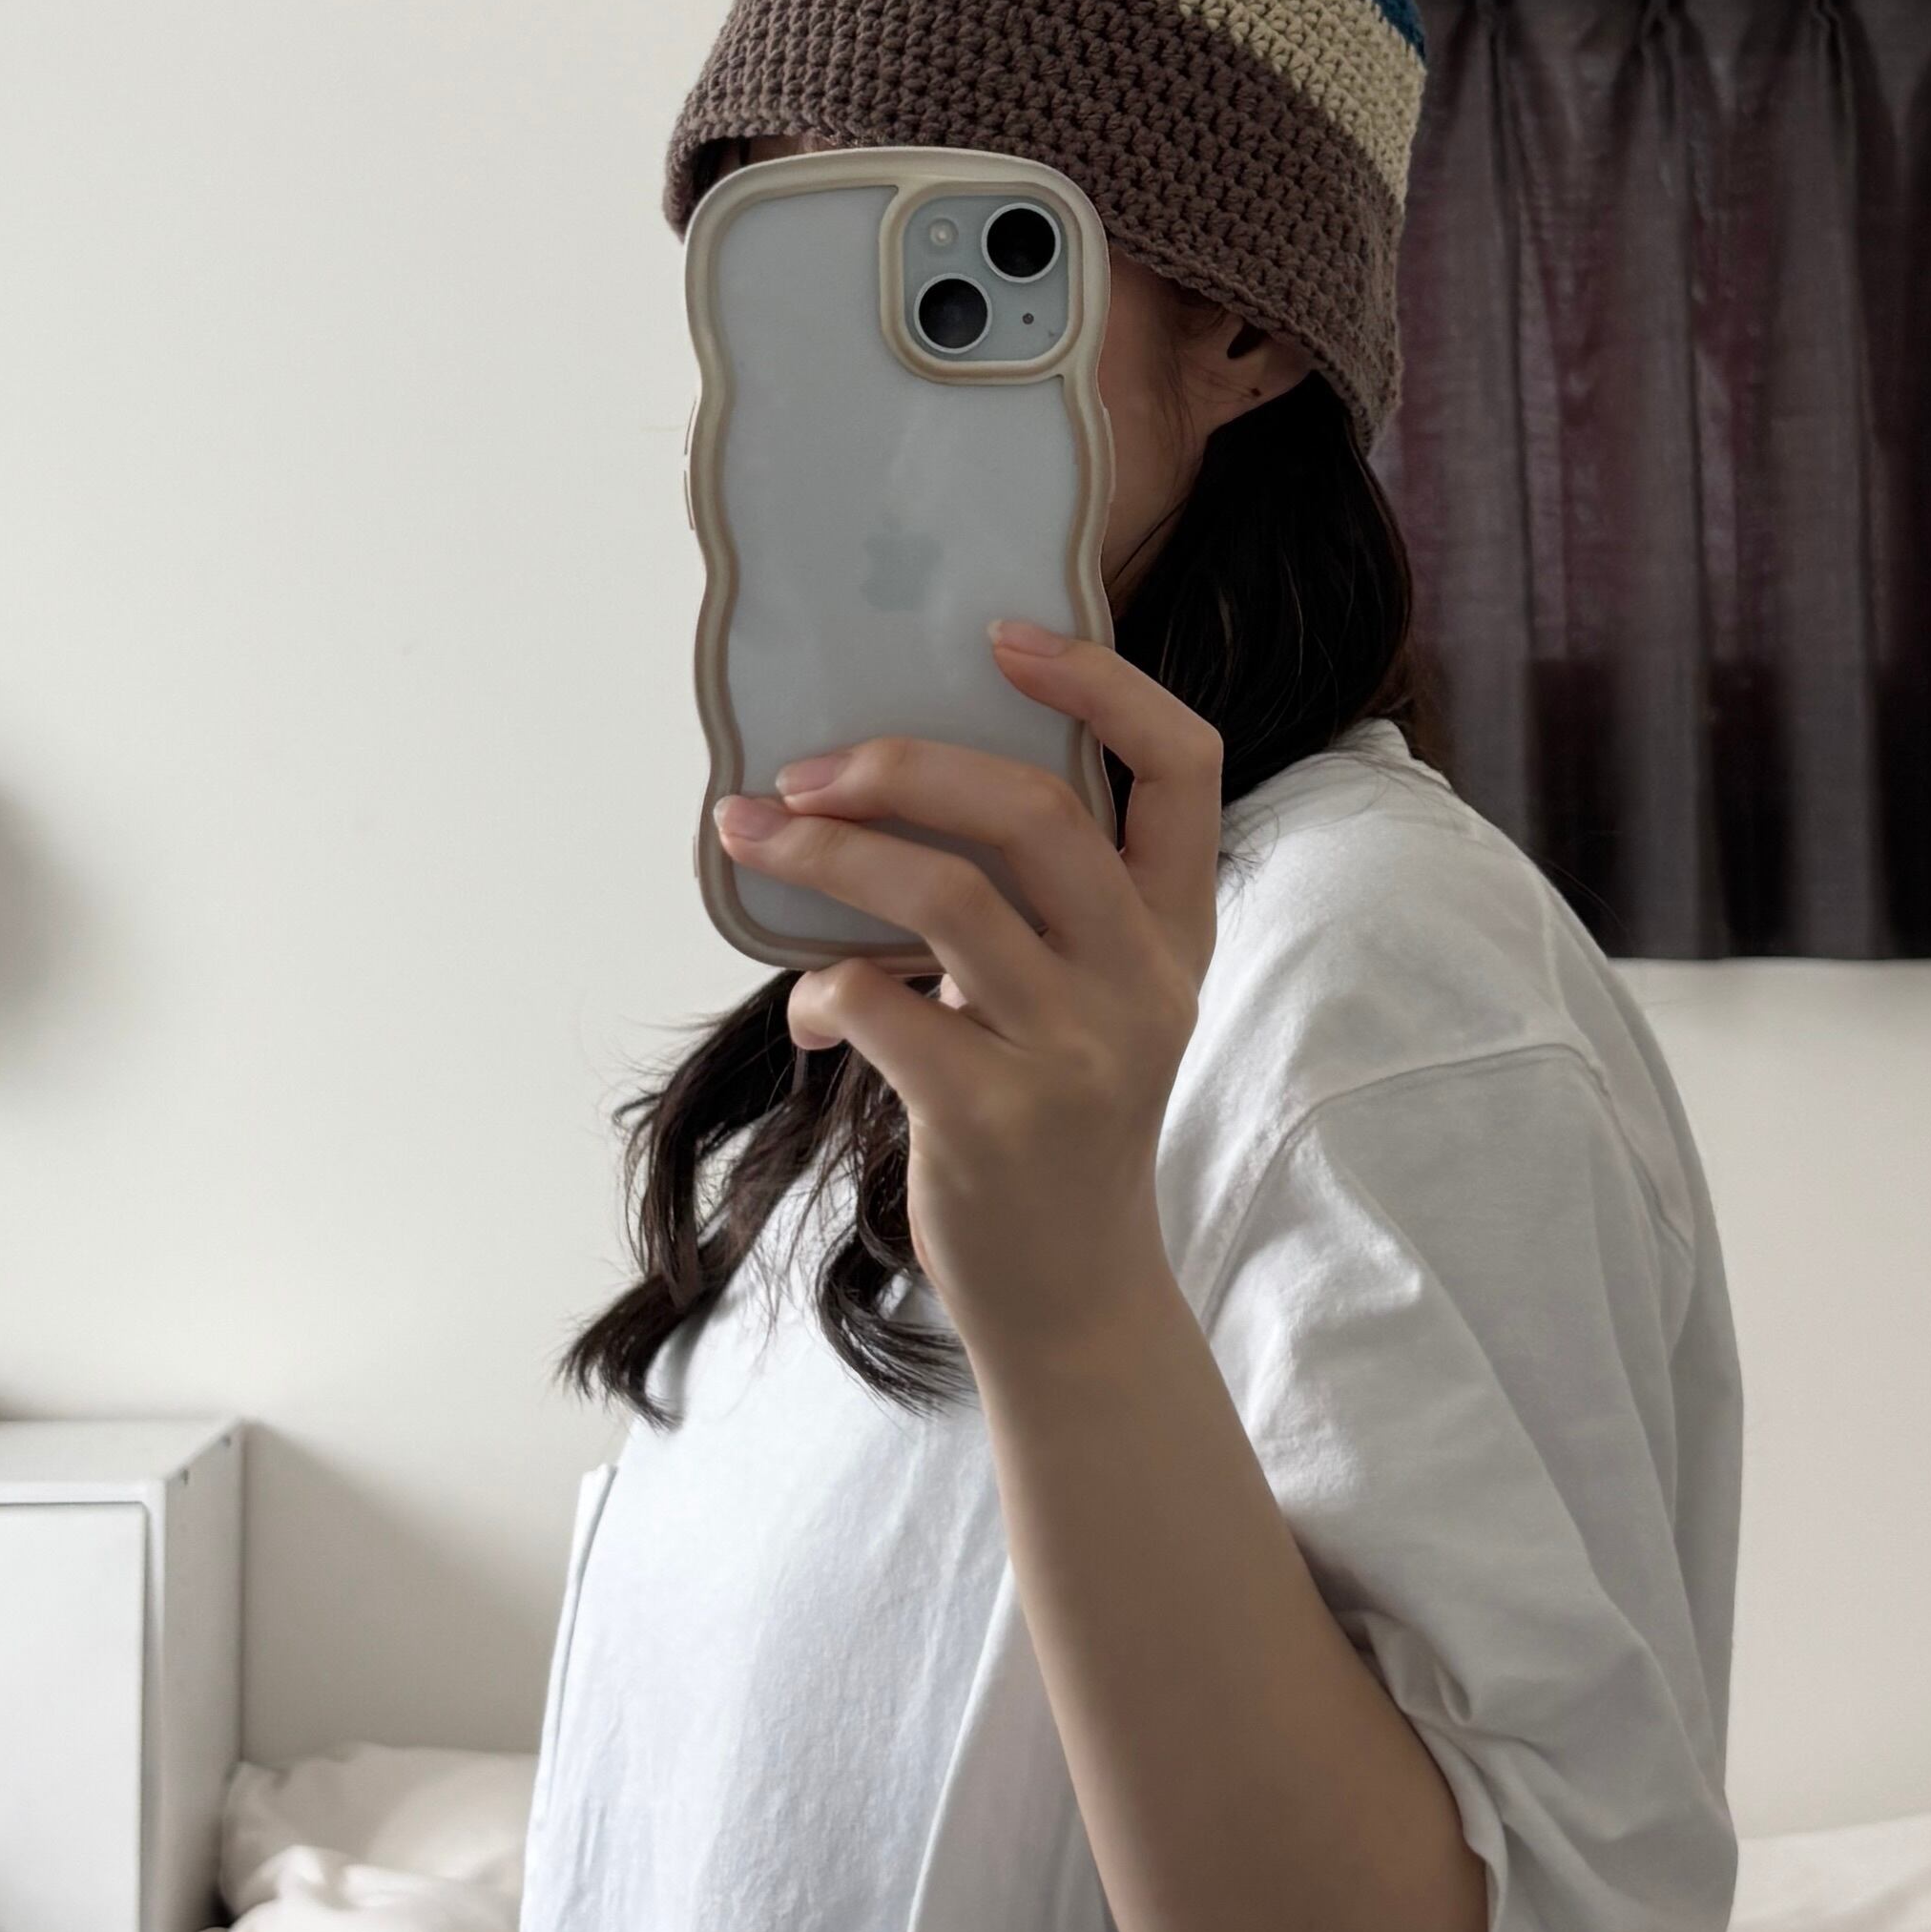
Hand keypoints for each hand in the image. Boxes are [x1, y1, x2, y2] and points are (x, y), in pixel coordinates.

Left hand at [711, 620, 1222, 1363]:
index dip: (1102, 683)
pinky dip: (822, 990)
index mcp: (1176, 929)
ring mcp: (1076, 1051)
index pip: (1185, 765)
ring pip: (943, 897)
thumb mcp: (1087, 997)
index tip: (1005, 634)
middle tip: (804, 772)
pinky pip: (880, 1003)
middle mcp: (1143, 979)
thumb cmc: (1053, 1116)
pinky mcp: (994, 1118)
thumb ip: (1033, 901)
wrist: (1073, 1297)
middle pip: (1037, 811)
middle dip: (902, 765)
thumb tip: (874, 786)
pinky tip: (811, 1015)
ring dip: (824, 856)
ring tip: (745, 836)